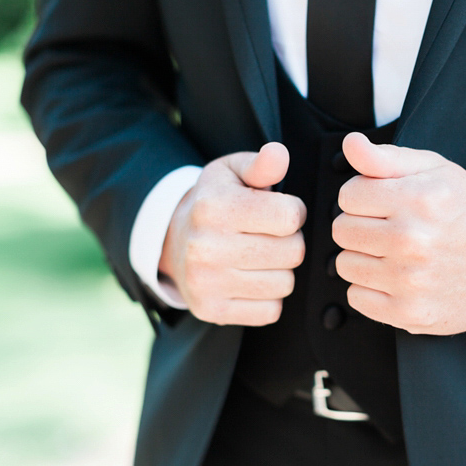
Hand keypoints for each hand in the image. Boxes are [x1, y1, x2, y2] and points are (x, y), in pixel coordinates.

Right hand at [159, 143, 305, 325]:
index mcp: (214, 208)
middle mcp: (205, 247)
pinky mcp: (211, 310)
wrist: (171, 242)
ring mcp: (206, 282)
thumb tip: (279, 154)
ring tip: (259, 257)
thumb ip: (261, 164)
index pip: (290, 216)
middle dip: (290, 242)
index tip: (278, 211)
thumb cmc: (213, 203)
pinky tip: (250, 279)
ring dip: (280, 271)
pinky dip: (268, 297)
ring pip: (285, 283)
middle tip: (269, 236)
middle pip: (293, 252)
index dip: (293, 212)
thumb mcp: (232, 173)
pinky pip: (271, 310)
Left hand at [332, 132, 465, 334]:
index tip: (383, 202)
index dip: (363, 196)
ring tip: (393, 253)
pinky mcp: (408, 313)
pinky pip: (356, 297)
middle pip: (342, 230)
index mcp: (418, 200)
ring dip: (364, 257)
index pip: (348, 195)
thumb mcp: (435, 171)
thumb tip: (350, 143)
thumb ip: (386, 157)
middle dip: (361, 225)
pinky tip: (395, 278)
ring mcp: (410, 281)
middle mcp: (413, 240)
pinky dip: (370, 288)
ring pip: (344, 264)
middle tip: (389, 228)